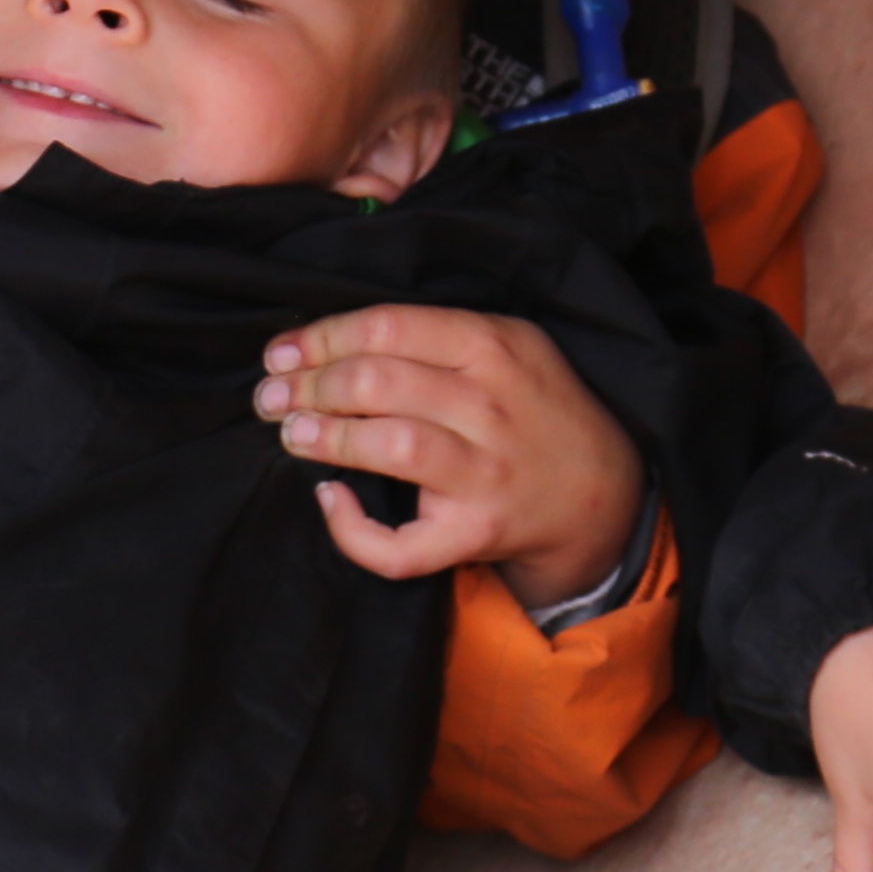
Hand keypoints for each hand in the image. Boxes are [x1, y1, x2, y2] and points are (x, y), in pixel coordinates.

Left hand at [255, 307, 644, 589]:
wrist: (600, 491)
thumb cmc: (534, 407)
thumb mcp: (508, 344)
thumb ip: (433, 334)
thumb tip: (327, 342)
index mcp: (493, 347)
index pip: (388, 327)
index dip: (320, 338)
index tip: (282, 353)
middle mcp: (490, 407)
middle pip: (377, 383)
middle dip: (307, 387)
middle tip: (272, 397)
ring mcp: (485, 473)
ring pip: (388, 447)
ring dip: (323, 438)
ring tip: (292, 432)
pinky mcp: (475, 532)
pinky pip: (400, 544)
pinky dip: (351, 528)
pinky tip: (331, 497)